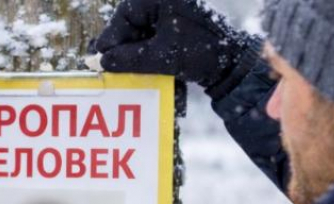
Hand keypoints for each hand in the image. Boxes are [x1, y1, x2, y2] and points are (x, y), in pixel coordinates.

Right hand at [94, 0, 247, 91]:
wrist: (232, 62)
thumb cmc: (199, 53)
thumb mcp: (160, 57)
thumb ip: (128, 59)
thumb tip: (103, 61)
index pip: (125, 15)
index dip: (111, 37)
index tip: (101, 56)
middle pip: (131, 19)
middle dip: (120, 42)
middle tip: (106, 61)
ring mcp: (173, 8)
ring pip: (141, 27)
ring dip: (130, 47)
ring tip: (119, 64)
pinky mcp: (178, 21)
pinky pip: (153, 31)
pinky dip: (143, 47)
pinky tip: (136, 61)